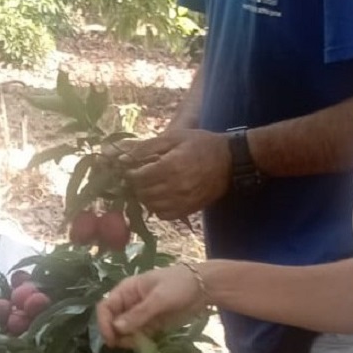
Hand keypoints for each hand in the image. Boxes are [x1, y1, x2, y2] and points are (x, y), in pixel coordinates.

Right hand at [97, 266, 205, 346]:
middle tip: (127, 345)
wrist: (204, 288)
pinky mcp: (151, 325)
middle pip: (113, 321)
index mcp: (126, 290)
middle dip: (116, 335)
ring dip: (127, 341)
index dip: (104, 323)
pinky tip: (145, 345)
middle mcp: (129, 303)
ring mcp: (140, 315)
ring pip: (124, 332)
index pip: (105, 307)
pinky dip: (138, 343)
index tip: (111, 339)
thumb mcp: (159, 298)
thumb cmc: (179, 285)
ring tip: (139, 344)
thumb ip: (138, 314)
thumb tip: (116, 328)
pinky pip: (138, 336)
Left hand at [113, 130, 230, 218]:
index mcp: (171, 166)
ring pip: (150, 205)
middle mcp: (176, 187)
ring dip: (145, 196)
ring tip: (150, 185)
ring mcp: (183, 201)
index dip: (130, 174)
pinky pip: (163, 215)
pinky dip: (157, 207)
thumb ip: (146, 147)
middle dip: (136, 185)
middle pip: (142, 192)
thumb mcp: (174, 137)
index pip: (138, 177)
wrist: (231, 161)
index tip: (131, 169)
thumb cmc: (201, 144)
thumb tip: (121, 158)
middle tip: (139, 177)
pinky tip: (161, 195)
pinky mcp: (188, 210)